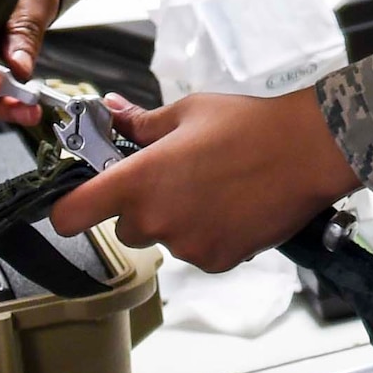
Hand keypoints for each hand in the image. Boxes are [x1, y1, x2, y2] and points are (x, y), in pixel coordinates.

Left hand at [51, 89, 358, 270]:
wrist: (306, 152)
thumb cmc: (247, 125)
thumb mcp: (185, 113)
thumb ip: (140, 123)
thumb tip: (110, 111)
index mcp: (139, 181)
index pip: (71, 216)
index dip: (66, 211)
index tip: (72, 204)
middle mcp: (156, 220)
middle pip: (123, 227)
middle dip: (140, 206)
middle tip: (173, 177)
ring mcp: (187, 246)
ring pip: (163, 238)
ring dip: (176, 220)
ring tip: (212, 187)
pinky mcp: (217, 261)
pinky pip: (196, 251)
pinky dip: (206, 233)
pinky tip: (230, 205)